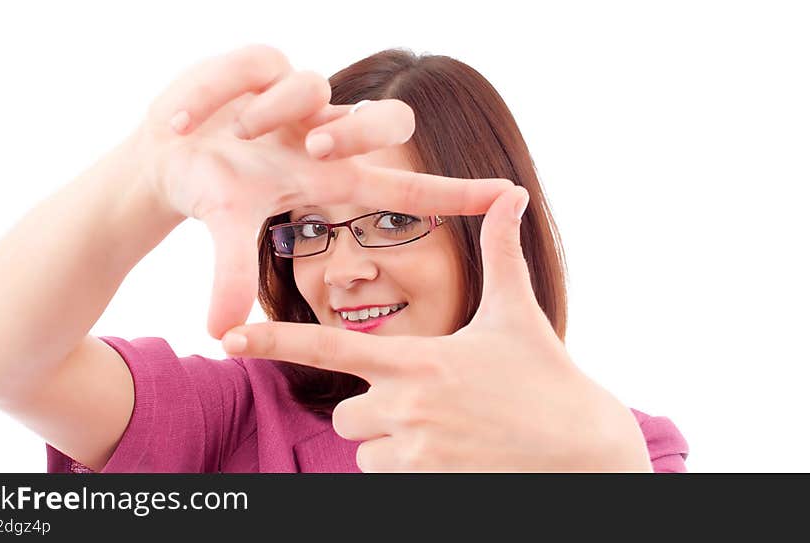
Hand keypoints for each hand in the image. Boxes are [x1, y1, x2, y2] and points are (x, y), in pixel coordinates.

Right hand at [126, 44, 514, 337]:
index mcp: (331, 177)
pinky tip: (182, 123)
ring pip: (312, 86)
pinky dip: (214, 94)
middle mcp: (324, 133)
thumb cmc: (214, 191)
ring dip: (270, 115)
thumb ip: (232, 275)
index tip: (508, 195)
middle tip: (312, 153)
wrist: (167, 152)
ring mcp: (296, 97)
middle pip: (388, 119)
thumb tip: (219, 333)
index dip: (456, 193)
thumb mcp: (227, 229)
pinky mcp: (260, 63)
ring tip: (233, 134)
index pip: (407, 186)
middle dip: (357, 133)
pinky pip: (255, 64)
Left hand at [222, 187, 652, 471]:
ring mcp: (416, 451)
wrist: (584, 450)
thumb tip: (512, 194)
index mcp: (419, 357)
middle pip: (344, 412)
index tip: (227, 339)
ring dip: (391, 440)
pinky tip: (452, 454)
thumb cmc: (547, 377)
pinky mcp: (427, 484)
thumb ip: (501, 254)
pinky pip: (386, 477)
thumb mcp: (517, 313)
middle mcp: (407, 406)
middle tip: (422, 401)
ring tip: (444, 428)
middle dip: (370, 408)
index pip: (329, 349)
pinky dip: (407, 467)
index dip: (274, 342)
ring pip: (364, 449)